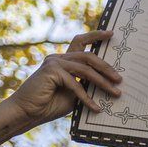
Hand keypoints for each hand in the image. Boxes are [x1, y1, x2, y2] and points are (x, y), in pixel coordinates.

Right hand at [0, 30, 121, 126]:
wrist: (27, 113)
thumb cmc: (50, 105)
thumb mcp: (74, 93)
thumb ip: (87, 84)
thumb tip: (111, 84)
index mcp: (64, 60)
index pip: (80, 41)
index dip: (95, 36)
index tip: (111, 34)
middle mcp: (58, 58)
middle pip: (89, 56)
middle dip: (107, 68)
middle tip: (120, 79)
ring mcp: (54, 63)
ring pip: (86, 69)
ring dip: (102, 82)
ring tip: (116, 93)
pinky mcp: (51, 71)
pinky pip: (76, 84)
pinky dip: (86, 97)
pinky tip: (95, 108)